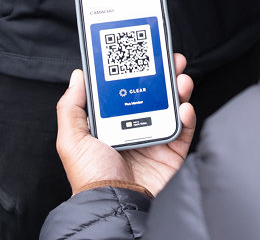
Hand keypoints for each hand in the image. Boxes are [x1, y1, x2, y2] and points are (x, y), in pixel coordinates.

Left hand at [56, 54, 195, 195]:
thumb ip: (71, 107)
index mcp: (112, 124)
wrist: (114, 205)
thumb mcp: (71, 139)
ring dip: (179, 89)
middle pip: (154, 95)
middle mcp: (135, 128)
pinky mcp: (172, 153)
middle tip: (171, 61)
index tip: (144, 55)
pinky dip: (188, 115)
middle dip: (165, 75)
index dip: (136, 72)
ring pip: (172, 107)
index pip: (127, 91)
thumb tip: (78, 76)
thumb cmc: (90, 178)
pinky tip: (184, 107)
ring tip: (181, 80)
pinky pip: (184, 129)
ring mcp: (155, 140)